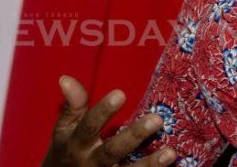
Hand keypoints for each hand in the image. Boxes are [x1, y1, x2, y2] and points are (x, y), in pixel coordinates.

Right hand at [40, 75, 175, 166]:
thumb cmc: (68, 149)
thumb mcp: (66, 129)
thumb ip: (73, 105)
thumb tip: (65, 78)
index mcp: (76, 144)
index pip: (89, 126)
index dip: (102, 111)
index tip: (120, 93)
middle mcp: (90, 162)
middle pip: (112, 151)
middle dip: (134, 136)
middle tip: (157, 119)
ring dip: (149, 164)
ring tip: (170, 153)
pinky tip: (170, 164)